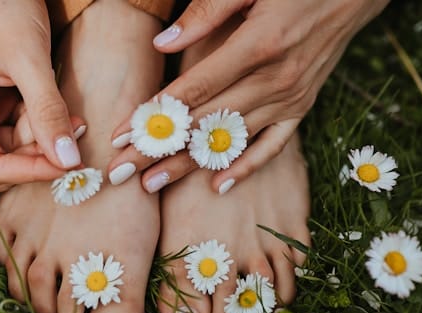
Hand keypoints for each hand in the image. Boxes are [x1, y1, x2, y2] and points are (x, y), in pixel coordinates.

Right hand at [0, 0, 82, 192]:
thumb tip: (67, 160)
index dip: (27, 174)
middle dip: (41, 155)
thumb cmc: (2, 5)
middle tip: (76, 142)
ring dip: (49, 139)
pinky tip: (66, 114)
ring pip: (19, 147)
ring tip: (75, 121)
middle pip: (4, 161)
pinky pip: (25, 129)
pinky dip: (48, 125)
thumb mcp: (28, 58)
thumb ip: (47, 111)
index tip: (66, 167)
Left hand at [108, 0, 388, 193]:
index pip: (193, 90)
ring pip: (228, 140)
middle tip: (121, 172)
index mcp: (257, 46)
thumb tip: (163, 43)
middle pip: (202, 123)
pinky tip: (217, 186)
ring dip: (186, 164)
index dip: (155, 115)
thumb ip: (205, 13)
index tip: (121, 135)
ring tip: (151, 184)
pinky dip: (245, 167)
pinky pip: (271, 146)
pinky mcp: (300, 108)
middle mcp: (273, 80)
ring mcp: (289, 99)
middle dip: (158, 148)